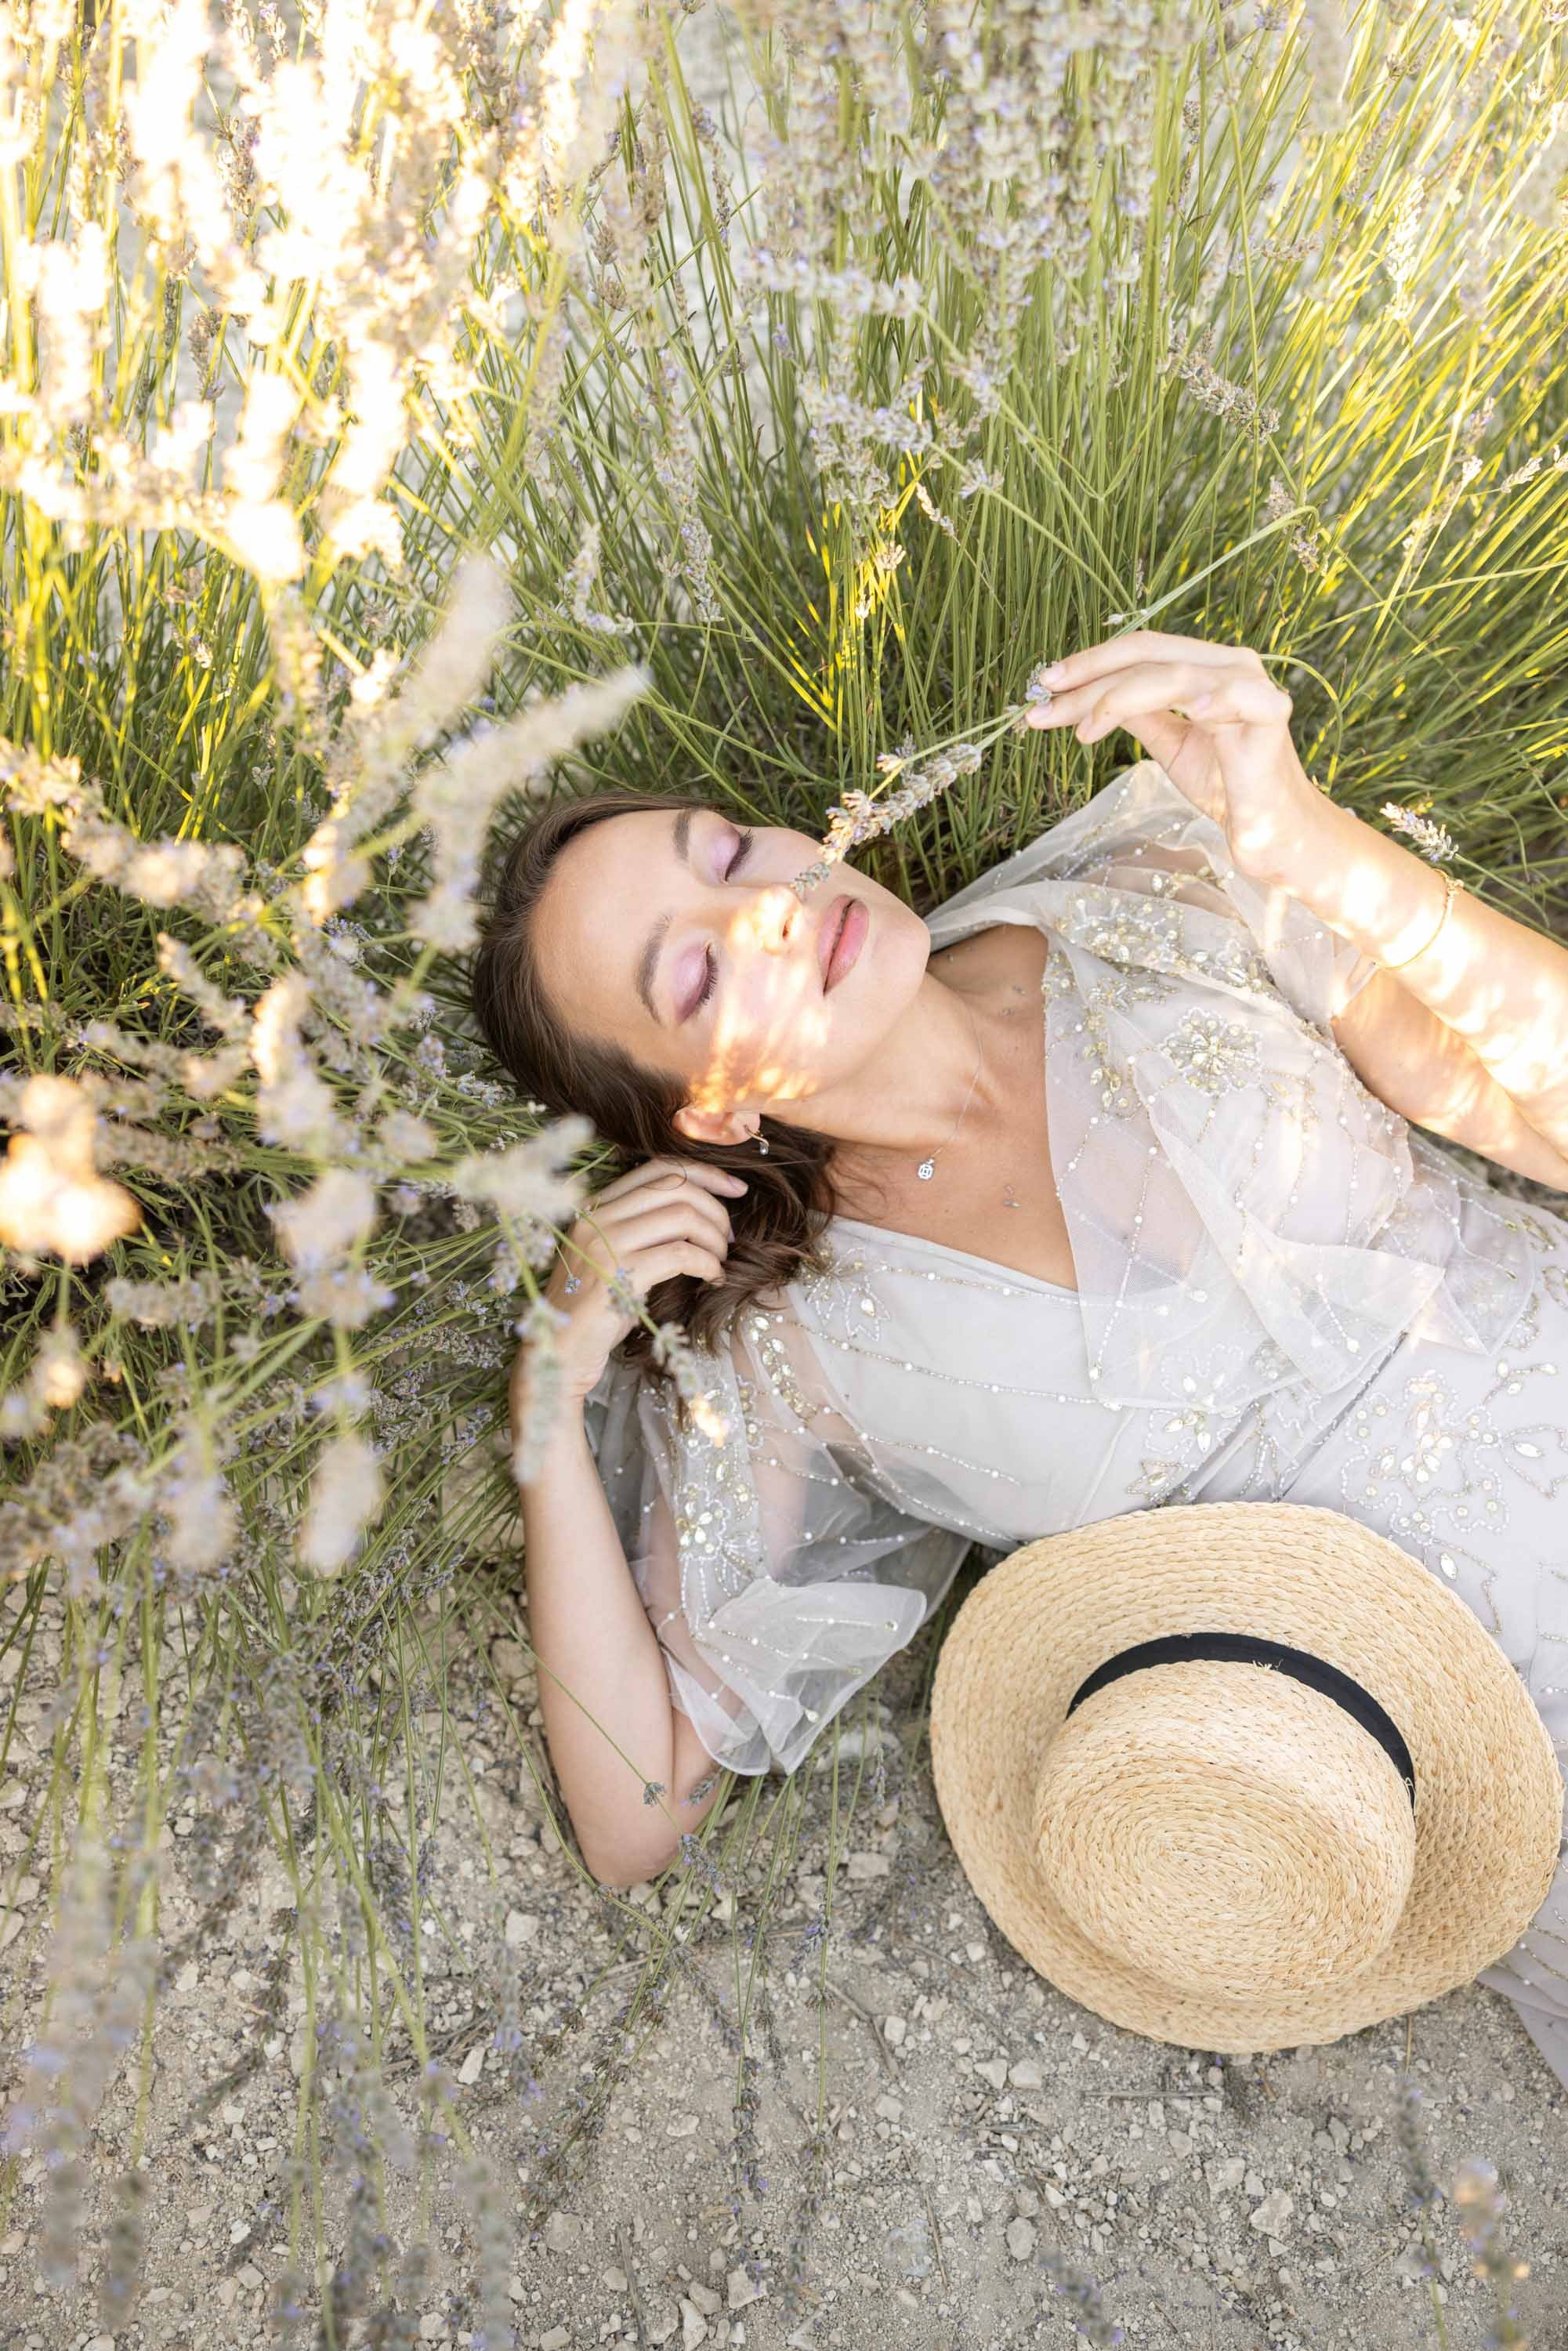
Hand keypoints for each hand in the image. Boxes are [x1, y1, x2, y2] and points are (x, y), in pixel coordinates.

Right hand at [509, 1154, 747, 1424]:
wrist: (560, 1352)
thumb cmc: (596, 1310)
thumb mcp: (615, 1258)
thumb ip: (644, 1229)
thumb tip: (702, 1214)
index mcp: (595, 1206)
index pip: (659, 1168)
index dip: (706, 1173)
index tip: (737, 1189)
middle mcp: (597, 1217)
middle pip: (677, 1188)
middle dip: (716, 1211)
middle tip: (729, 1240)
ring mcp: (604, 1243)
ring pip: (683, 1217)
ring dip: (714, 1240)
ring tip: (720, 1262)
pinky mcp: (618, 1274)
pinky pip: (682, 1254)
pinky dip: (708, 1264)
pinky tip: (714, 1279)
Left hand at [1023, 629, 1325, 883]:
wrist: (1274, 835)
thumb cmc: (1226, 789)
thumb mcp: (1170, 745)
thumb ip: (1137, 715)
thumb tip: (1086, 699)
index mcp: (1206, 667)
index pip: (1140, 653)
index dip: (1090, 664)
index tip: (1044, 686)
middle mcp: (1229, 665)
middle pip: (1150, 653)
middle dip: (1091, 675)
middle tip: (1045, 696)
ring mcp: (1251, 686)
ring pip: (1174, 674)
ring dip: (1119, 696)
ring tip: (1083, 729)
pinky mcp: (1270, 714)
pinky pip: (1232, 696)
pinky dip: (1204, 698)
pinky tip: (1181, 711)